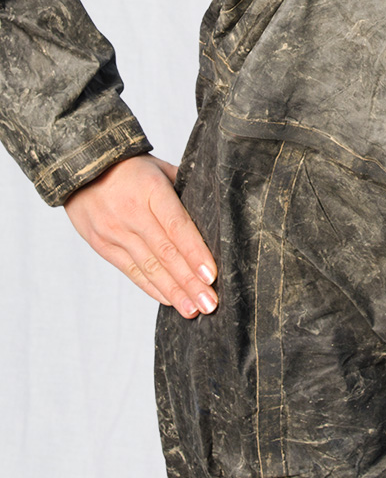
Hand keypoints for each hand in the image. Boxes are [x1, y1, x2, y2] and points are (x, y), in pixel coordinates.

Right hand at [64, 154, 217, 318]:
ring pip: (149, 267)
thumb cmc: (130, 168)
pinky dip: (151, 287)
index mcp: (151, 190)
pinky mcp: (102, 245)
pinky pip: (131, 270)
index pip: (176, 226)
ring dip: (173, 291)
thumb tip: (213, 213)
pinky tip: (170, 300)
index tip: (211, 275)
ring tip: (193, 310)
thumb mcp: (159, 168)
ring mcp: (114, 231)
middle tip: (210, 303)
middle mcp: (131, 213)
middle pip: (165, 253)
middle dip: (189, 282)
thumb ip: (184, 189)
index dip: (194, 252)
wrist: (80, 169)